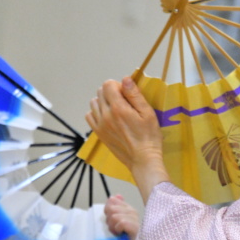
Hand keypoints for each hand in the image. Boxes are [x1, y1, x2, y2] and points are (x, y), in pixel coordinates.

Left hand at [86, 77, 169, 201]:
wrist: (143, 159)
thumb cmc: (149, 137)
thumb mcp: (147, 113)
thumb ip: (134, 95)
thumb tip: (125, 79)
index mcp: (118, 108)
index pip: (108, 84)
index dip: (118, 85)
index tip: (127, 94)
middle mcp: (105, 115)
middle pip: (100, 92)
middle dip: (112, 92)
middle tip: (125, 102)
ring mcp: (100, 125)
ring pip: (94, 103)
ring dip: (103, 101)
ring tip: (116, 109)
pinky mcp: (98, 133)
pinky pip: (89, 116)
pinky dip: (96, 113)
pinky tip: (108, 117)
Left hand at [104, 194, 139, 239]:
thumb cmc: (125, 238)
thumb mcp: (116, 223)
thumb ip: (114, 210)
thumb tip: (112, 197)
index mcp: (128, 209)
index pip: (112, 200)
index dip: (107, 210)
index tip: (111, 220)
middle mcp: (133, 212)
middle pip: (111, 208)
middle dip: (109, 221)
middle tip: (115, 228)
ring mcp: (135, 219)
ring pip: (114, 216)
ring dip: (113, 227)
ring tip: (119, 232)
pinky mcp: (136, 227)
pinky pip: (121, 223)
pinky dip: (118, 230)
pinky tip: (121, 234)